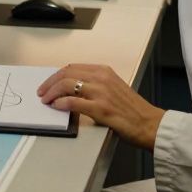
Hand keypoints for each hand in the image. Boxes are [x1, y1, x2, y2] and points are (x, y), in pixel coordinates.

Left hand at [37, 63, 165, 150]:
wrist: (149, 124)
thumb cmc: (132, 110)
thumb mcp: (113, 89)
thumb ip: (94, 86)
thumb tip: (71, 90)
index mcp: (104, 71)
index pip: (72, 67)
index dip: (56, 75)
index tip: (48, 83)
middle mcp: (101, 78)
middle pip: (66, 74)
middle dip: (49, 83)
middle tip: (42, 92)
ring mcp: (101, 92)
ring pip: (66, 85)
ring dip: (52, 92)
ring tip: (46, 100)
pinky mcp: (100, 108)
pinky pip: (72, 102)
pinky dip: (61, 103)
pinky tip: (56, 107)